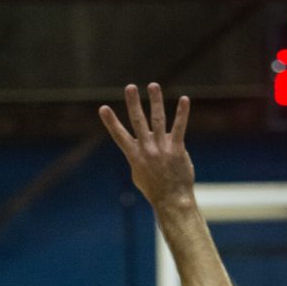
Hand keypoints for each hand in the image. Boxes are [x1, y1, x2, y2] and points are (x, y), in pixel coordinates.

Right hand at [98, 83, 194, 209]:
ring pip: (158, 120)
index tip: (103, 108)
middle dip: (133, 104)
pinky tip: (184, 99)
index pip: (119, 136)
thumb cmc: (154, 189)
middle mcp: (147, 149)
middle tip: (129, 87)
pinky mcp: (177, 148)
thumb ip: (138, 158)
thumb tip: (139, 148)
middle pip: (138, 122)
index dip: (111, 122)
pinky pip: (179, 127)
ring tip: (153, 85)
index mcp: (134, 156)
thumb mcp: (139, 175)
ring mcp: (162, 148)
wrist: (171, 200)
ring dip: (155, 101)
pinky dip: (182, 113)